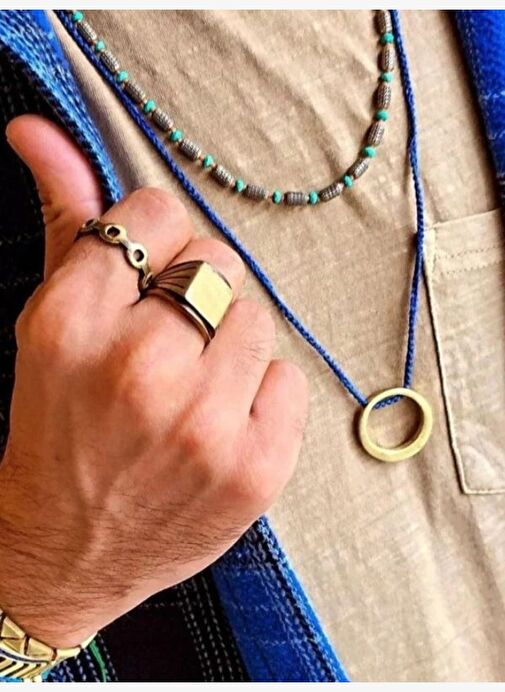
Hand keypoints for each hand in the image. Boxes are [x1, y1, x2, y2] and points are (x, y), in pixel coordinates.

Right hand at [0, 115, 307, 647]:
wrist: (66, 552)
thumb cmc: (55, 433)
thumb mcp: (46, 329)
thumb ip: (62, 225)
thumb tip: (39, 131)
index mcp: (73, 325)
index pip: (157, 211)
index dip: (155, 239)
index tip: (147, 274)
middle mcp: (140, 371)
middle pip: (218, 260)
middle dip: (195, 289)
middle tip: (165, 340)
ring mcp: (205, 425)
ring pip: (258, 315)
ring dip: (228, 341)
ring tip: (190, 383)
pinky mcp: (256, 468)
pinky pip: (287, 379)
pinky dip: (258, 394)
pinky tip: (218, 422)